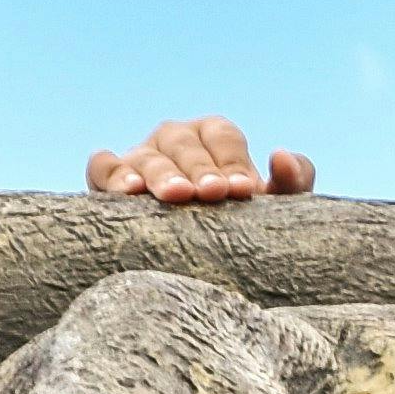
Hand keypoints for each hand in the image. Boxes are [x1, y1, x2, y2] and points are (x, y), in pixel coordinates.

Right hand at [83, 120, 318, 206]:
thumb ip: (292, 182)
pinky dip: (112, 173)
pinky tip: (128, 191)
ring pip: (146, 155)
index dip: (232, 160)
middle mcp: (174, 139)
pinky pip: (102, 167)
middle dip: (198, 168)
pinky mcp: (108, 179)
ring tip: (174, 196)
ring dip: (160, 173)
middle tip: (211, 194)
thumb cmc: (240, 223)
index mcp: (213, 135)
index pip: (222, 136)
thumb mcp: (272, 207)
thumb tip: (281, 156)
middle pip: (183, 142)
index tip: (243, 190)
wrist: (196, 258)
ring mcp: (139, 155)